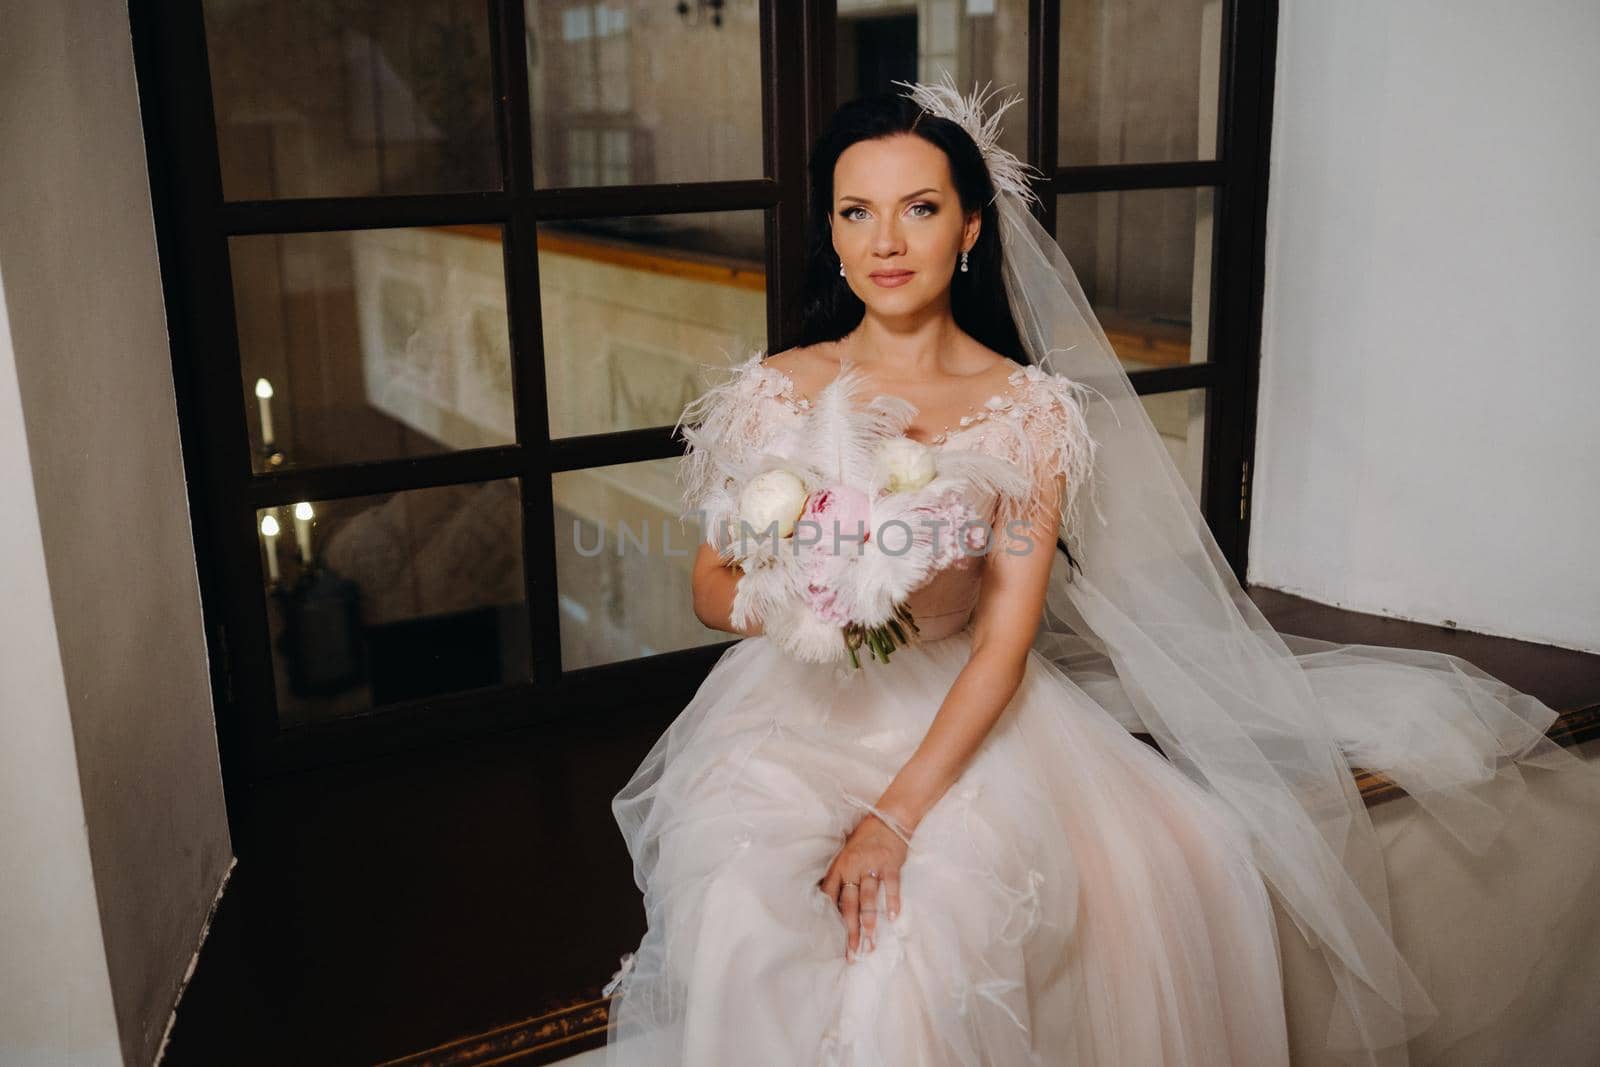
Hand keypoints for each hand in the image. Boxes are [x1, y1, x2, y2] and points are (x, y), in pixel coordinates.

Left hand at [818, 813, 908, 959]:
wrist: (888, 817)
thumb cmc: (864, 838)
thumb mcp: (845, 854)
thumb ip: (840, 876)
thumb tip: (832, 904)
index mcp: (839, 867)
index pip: (830, 896)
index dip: (829, 918)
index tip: (829, 940)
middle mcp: (852, 867)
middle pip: (849, 903)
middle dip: (850, 930)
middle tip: (852, 952)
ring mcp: (871, 865)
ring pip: (868, 897)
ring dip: (869, 921)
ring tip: (870, 940)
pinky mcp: (890, 863)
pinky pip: (891, 885)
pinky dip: (892, 902)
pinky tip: (893, 918)